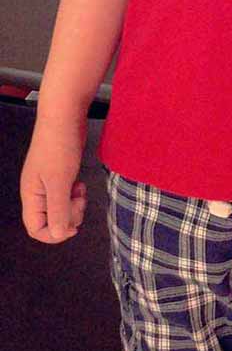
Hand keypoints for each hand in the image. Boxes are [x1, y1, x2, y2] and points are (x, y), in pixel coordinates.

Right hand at [20, 117, 87, 242]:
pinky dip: (75, 194)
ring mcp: (48, 183)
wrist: (65, 116)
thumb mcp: (60, 181)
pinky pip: (66, 195)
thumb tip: (59, 234)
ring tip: (80, 190)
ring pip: (60, 208)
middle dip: (68, 217)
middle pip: (50, 221)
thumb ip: (58, 209)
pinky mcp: (59, 174)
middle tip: (79, 201)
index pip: (36, 229)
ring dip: (74, 205)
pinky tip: (80, 183)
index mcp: (31, 196)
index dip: (54, 234)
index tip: (73, 225)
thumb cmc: (59, 145)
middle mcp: (37, 192)